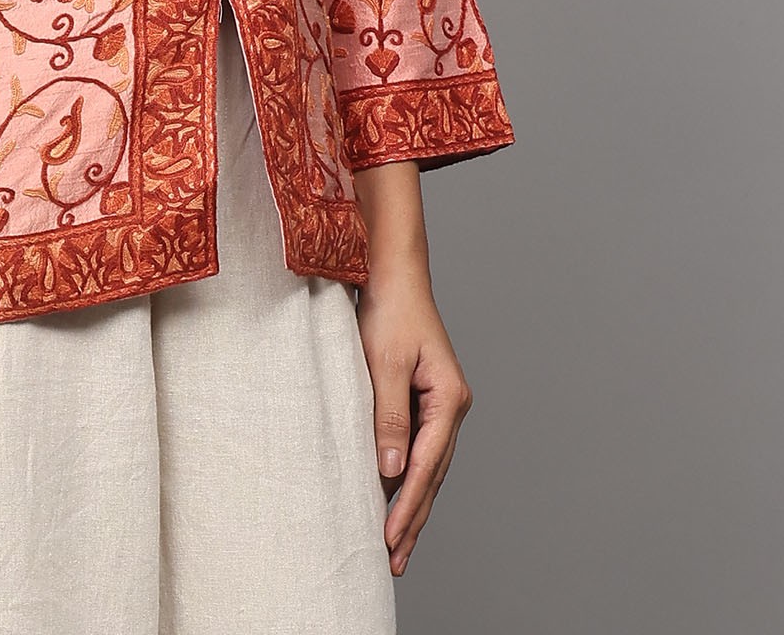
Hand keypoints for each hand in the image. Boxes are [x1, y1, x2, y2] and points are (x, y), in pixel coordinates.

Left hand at [355, 271, 472, 577]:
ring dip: (411, 504)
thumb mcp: (384, 362)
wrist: (394, 273)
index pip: (426, 466)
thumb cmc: (390, 310)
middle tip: (394, 562)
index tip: (389, 539)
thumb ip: (389, 416)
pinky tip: (392, 499)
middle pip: (432, 475)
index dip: (407, 505)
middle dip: (413, 519)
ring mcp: (441, 404)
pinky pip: (417, 449)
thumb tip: (390, 469)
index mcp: (449, 399)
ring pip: (427, 467)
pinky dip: (406, 478)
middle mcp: (451, 406)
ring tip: (395, 545)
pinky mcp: (424, 399)